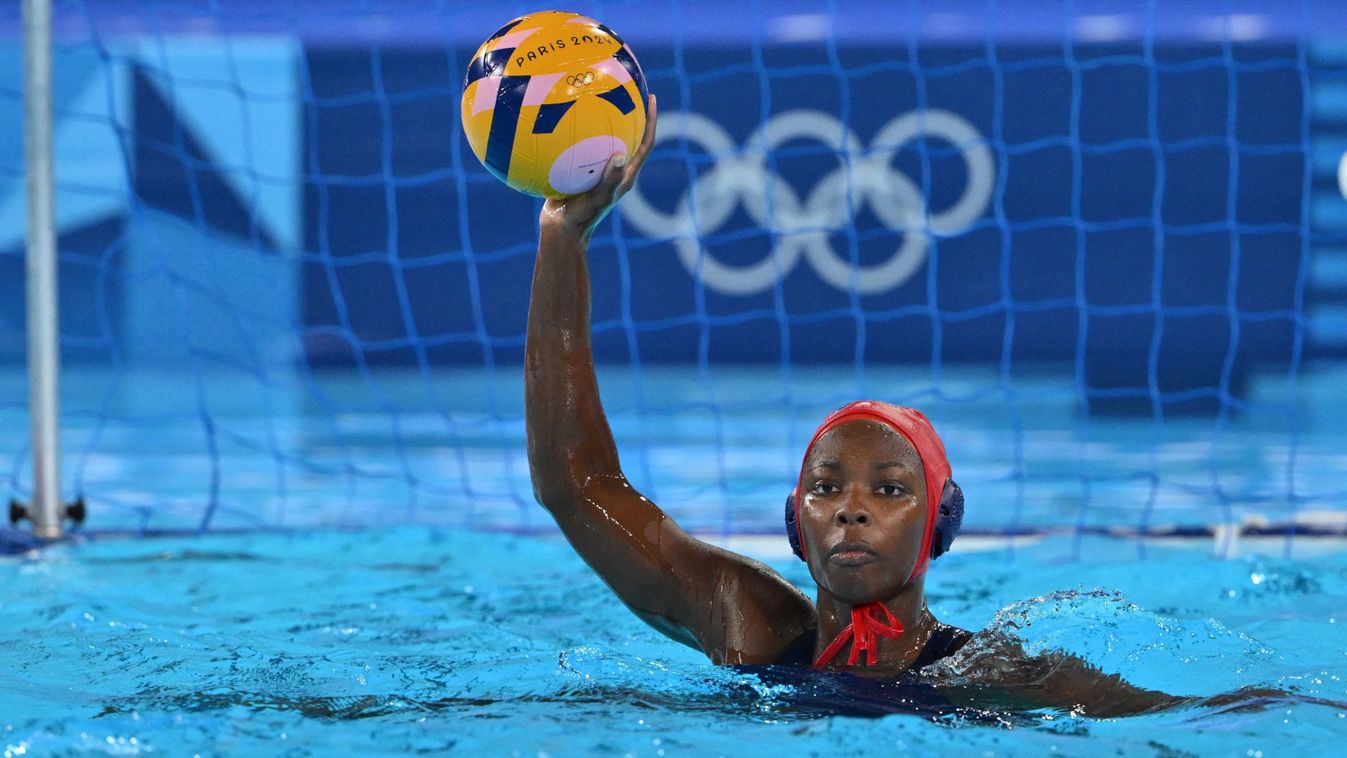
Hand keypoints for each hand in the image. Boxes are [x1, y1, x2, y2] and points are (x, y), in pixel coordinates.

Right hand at [539, 93, 657, 239]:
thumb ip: (609, 178)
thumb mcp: (599, 197)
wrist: (562, 229)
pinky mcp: (579, 170)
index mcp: (626, 174)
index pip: (645, 143)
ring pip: (603, 137)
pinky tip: (561, 115)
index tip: (651, 98)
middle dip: (630, 112)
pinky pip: (580, 145)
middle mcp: (614, 168)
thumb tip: (620, 154)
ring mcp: (597, 169)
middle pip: (628, 135)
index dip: (651, 120)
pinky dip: (575, 130)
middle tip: (625, 88)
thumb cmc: (583, 216)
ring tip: (594, 95)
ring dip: (603, 118)